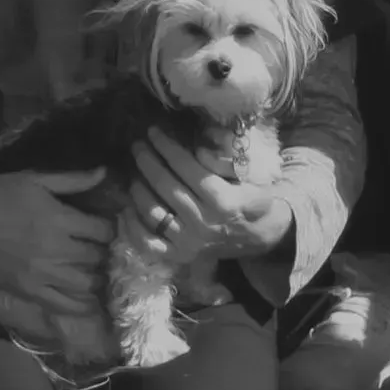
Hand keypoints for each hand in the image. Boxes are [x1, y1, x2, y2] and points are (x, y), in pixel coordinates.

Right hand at [0, 169, 113, 315]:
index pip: (102, 230)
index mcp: (59, 218)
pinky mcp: (28, 290)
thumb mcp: (34, 179)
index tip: (106, 228)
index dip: (109, 229)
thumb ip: (72, 180)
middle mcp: (56, 248)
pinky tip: (86, 301)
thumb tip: (104, 172)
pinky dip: (79, 305)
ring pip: (85, 283)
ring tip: (94, 271)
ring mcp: (42, 273)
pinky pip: (62, 304)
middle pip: (96, 256)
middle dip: (103, 252)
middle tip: (101, 250)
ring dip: (95, 277)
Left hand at [128, 128, 293, 263]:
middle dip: (147, 161)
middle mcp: (203, 221)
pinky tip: (126, 210)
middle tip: (137, 146)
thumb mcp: (251, 176)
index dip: (166, 147)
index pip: (186, 168)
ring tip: (134, 173)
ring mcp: (189, 242)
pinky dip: (132, 228)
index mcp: (222, 199)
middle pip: (165, 186)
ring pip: (153, 212)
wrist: (264, 238)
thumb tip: (198, 151)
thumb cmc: (256, 201)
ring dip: (138, 189)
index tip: (153, 132)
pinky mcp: (179, 256)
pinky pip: (147, 244)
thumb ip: (225, 161)